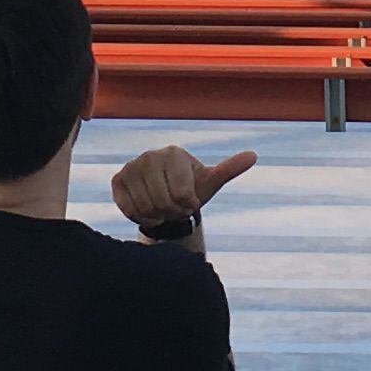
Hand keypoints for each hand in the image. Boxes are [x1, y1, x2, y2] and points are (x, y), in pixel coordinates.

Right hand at [110, 143, 256, 230]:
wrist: (166, 196)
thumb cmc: (191, 188)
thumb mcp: (210, 182)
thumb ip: (229, 169)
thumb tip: (253, 156)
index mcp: (174, 153)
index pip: (182, 194)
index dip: (188, 205)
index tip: (189, 200)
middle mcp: (150, 155)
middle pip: (163, 201)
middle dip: (172, 212)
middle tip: (175, 207)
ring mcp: (131, 166)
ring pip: (145, 207)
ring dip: (157, 216)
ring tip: (162, 208)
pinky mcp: (117, 180)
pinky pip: (128, 209)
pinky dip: (140, 217)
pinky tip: (147, 210)